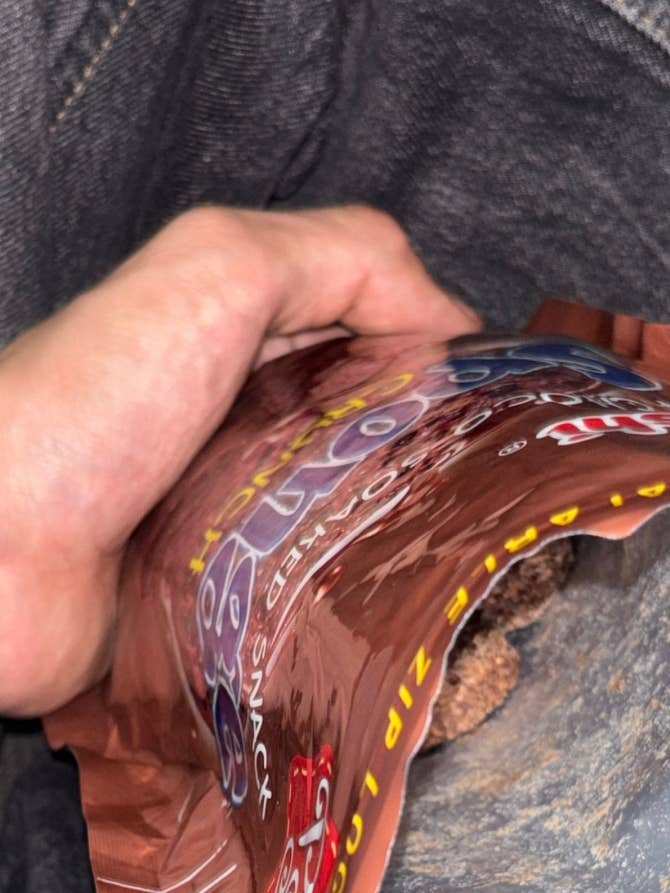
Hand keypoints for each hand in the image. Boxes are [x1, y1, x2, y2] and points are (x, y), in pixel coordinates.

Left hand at [0, 205, 478, 715]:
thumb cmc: (98, 400)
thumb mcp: (219, 270)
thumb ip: (342, 259)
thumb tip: (451, 320)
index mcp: (255, 339)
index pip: (379, 336)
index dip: (442, 358)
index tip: (501, 399)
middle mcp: (255, 422)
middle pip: (378, 431)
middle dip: (440, 455)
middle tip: (497, 490)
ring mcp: (246, 513)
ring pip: (358, 514)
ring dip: (408, 531)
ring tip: (470, 560)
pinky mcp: (236, 595)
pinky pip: (318, 589)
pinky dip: (362, 595)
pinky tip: (407, 611)